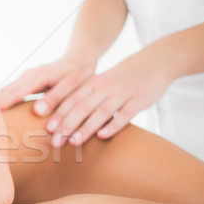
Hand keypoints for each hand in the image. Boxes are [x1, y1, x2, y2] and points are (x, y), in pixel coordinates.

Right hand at [0, 57, 95, 114]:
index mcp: (38, 76)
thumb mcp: (72, 86)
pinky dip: (2, 101)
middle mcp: (28, 75)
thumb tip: (37, 111)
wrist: (80, 59)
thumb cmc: (79, 74)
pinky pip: (10, 92)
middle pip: (5, 91)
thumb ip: (55, 98)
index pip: (15, 92)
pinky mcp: (26, 82)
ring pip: (5, 90)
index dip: (2, 104)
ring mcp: (26, 78)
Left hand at [47, 52, 172, 147]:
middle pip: (82, 107)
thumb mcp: (102, 82)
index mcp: (93, 83)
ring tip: (73, 142)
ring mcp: (123, 94)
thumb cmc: (123, 78)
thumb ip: (85, 97)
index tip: (47, 129)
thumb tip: (63, 119)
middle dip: (67, 125)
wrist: (156, 61)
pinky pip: (125, 114)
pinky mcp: (140, 100)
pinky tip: (103, 136)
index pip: (72, 99)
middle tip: (54, 142)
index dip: (59, 114)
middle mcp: (105, 88)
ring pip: (101, 112)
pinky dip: (113, 125)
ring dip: (86, 128)